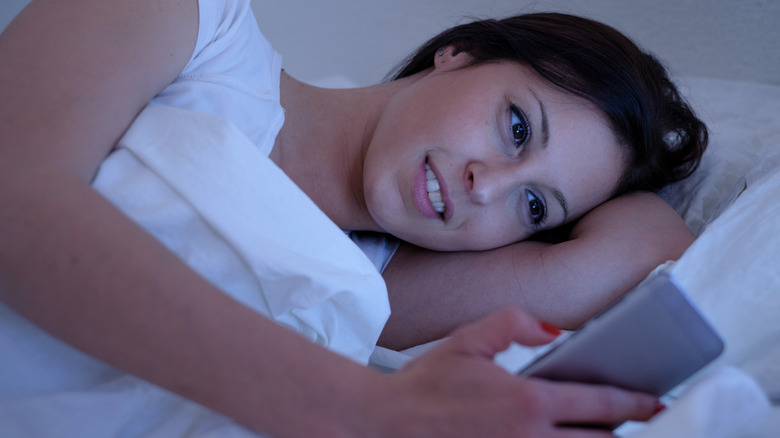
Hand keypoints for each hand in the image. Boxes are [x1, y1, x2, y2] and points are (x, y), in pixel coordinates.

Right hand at [369, 307, 658, 436]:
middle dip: (630, 436)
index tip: (658, 403)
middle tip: (651, 426)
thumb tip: (554, 330)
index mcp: (527, 400)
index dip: (636, 404)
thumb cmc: (425, 384)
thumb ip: (514, 324)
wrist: (385, 423)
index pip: (599, 403)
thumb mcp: (468, 340)